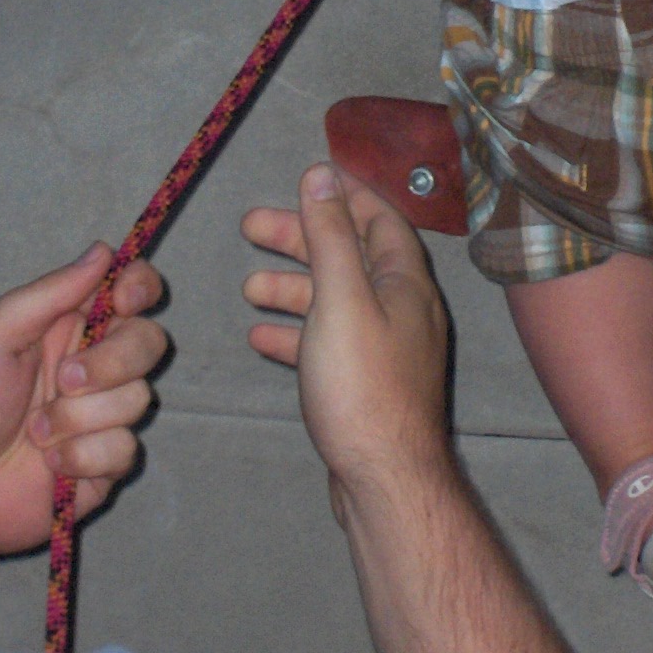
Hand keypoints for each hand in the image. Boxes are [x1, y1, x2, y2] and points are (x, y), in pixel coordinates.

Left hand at [0, 245, 166, 623]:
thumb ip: (48, 292)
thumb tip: (104, 249)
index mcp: (62, 327)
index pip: (129, 292)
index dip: (140, 288)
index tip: (125, 299)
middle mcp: (88, 367)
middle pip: (148, 342)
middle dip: (113, 361)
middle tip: (64, 379)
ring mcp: (97, 418)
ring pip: (138, 399)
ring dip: (82, 417)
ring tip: (33, 433)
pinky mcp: (100, 467)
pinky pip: (126, 451)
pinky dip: (85, 456)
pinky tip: (47, 465)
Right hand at [243, 166, 452, 515]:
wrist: (384, 477)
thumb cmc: (364, 385)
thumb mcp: (341, 299)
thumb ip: (330, 237)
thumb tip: (321, 175)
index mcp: (406, 281)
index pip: (378, 218)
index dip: (344, 194)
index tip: (307, 177)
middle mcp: (402, 309)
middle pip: (349, 257)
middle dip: (301, 238)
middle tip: (249, 226)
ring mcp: (385, 348)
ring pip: (334, 302)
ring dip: (292, 288)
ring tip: (247, 285)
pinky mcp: (365, 384)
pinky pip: (327, 344)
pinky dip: (295, 334)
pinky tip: (259, 336)